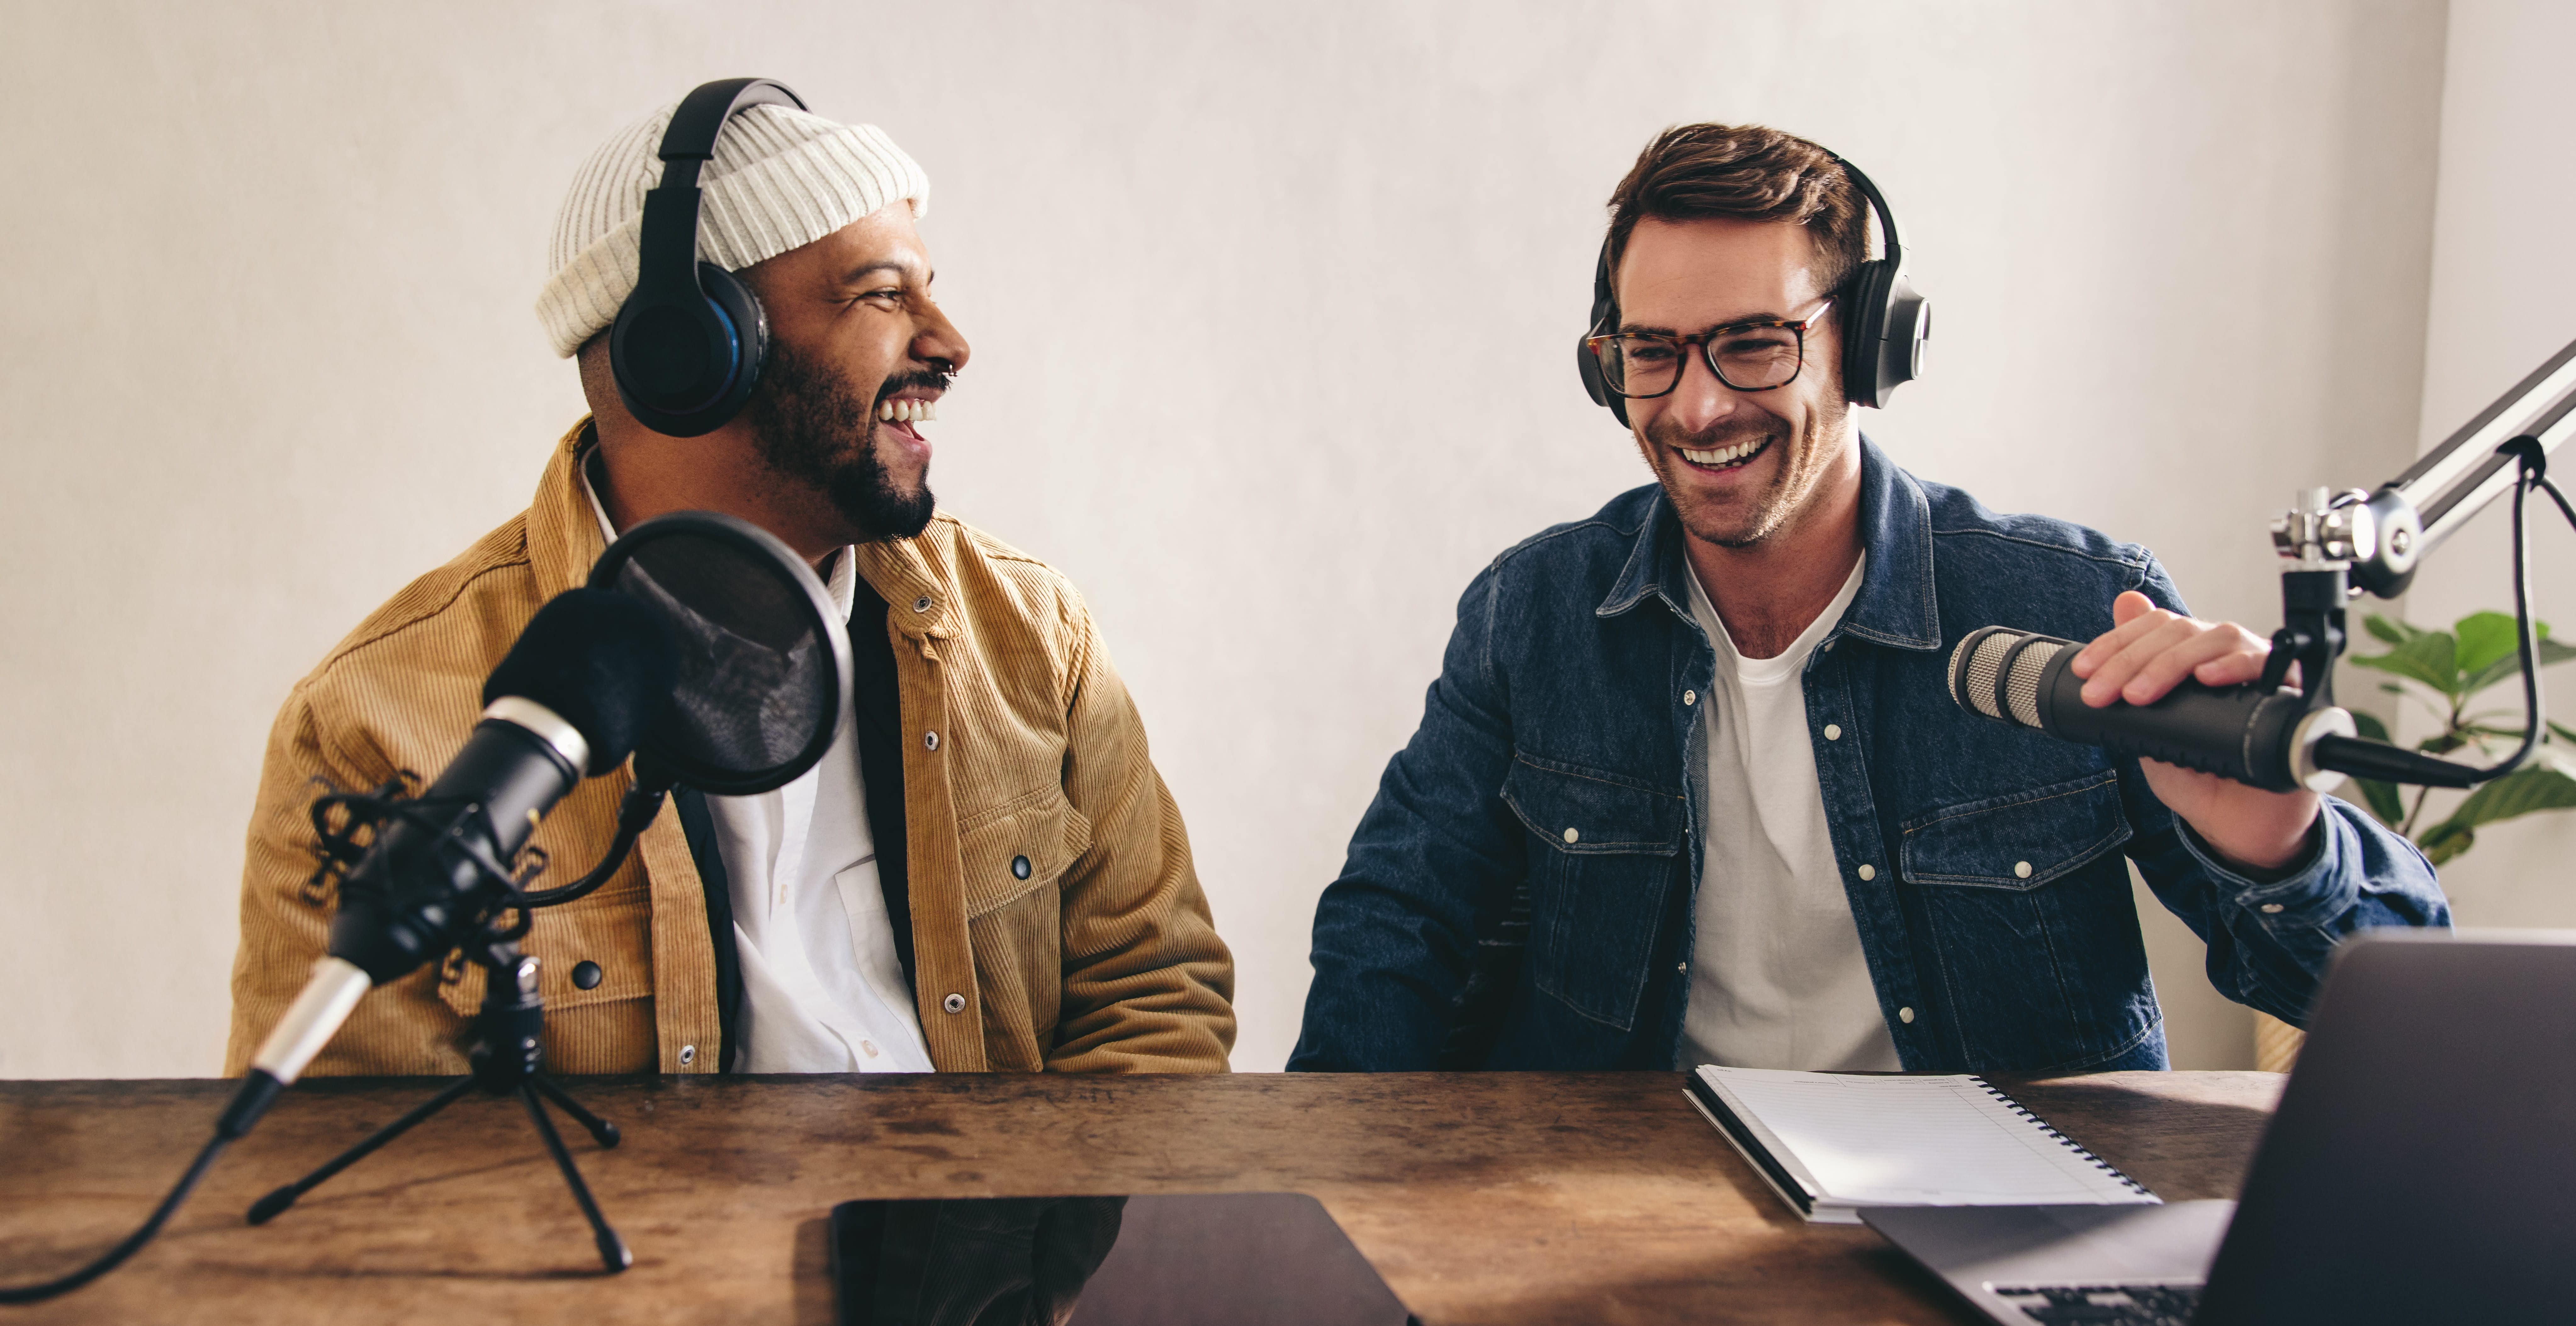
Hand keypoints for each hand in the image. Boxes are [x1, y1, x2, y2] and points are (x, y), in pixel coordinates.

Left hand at [2068, 591, 2320, 872]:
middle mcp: (2227, 655)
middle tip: (2104, 693)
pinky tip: (2208, 677)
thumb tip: (2124, 603)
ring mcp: (2259, 670)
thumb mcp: (2149, 724)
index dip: (2117, 642)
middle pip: (2182, 631)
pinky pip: (2268, 665)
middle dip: (2133, 659)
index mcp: (2193, 656)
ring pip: (2220, 638)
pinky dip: (2235, 666)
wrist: (2234, 822)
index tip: (2085, 672)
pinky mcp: (2288, 693)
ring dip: (2172, 662)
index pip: (2157, 627)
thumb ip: (2134, 674)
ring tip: (2140, 693)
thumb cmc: (2195, 772)